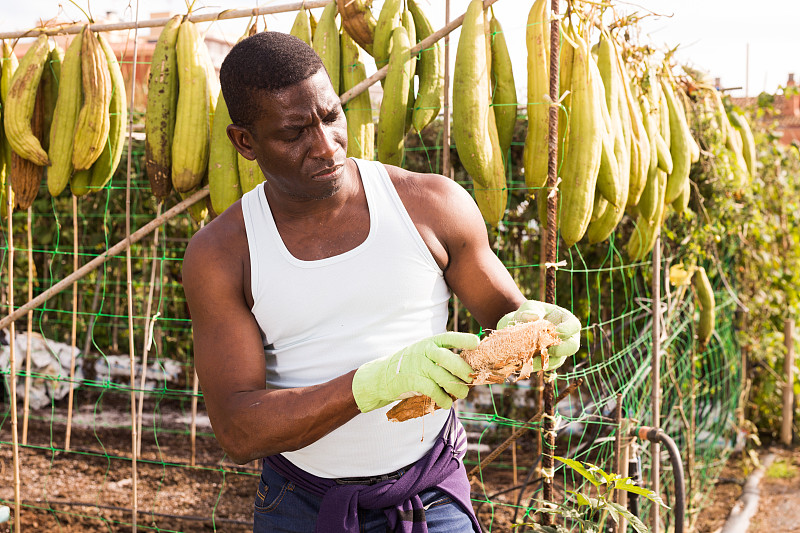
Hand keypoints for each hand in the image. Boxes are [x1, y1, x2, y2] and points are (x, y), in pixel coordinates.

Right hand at [352, 332, 478, 412]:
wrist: (383, 375)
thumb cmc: (411, 365)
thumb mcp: (425, 353)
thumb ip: (442, 357)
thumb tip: (468, 369)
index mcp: (430, 342)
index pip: (449, 338)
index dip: (463, 340)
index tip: (477, 343)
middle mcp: (424, 351)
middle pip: (448, 359)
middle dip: (463, 370)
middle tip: (471, 379)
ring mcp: (418, 366)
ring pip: (444, 378)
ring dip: (457, 389)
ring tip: (462, 394)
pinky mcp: (413, 380)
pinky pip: (433, 391)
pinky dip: (443, 399)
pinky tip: (447, 403)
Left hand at [496, 300, 580, 367]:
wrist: (521, 324)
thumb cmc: (530, 312)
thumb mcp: (530, 306)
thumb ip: (530, 309)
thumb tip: (534, 317)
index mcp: (566, 320)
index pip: (574, 325)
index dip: (567, 330)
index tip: (555, 331)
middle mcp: (567, 337)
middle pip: (572, 347)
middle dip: (560, 350)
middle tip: (547, 349)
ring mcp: (559, 351)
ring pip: (558, 360)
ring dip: (546, 361)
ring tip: (531, 360)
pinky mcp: (548, 360)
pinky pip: (546, 366)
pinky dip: (536, 365)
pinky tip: (525, 363)